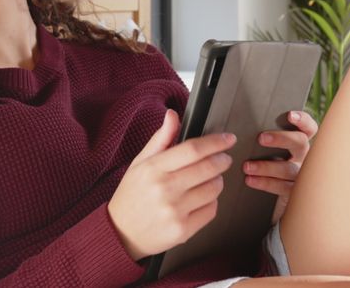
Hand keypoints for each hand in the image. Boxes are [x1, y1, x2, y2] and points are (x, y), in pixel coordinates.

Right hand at [107, 109, 235, 260]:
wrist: (121, 234)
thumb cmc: (132, 195)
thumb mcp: (140, 163)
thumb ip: (160, 138)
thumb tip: (173, 115)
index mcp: (154, 168)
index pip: (193, 149)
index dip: (216, 142)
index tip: (228, 139)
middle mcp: (165, 189)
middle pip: (209, 168)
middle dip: (223, 160)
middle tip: (224, 158)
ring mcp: (175, 211)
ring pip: (214, 189)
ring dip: (218, 181)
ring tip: (209, 179)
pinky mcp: (183, 231)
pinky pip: (211, 210)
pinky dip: (212, 202)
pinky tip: (200, 199)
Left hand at [243, 110, 318, 223]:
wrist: (274, 202)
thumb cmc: (267, 165)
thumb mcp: (270, 152)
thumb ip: (265, 139)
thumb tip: (242, 127)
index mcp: (300, 144)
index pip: (309, 129)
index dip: (303, 120)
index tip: (289, 115)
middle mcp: (304, 158)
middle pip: (300, 143)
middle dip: (282, 138)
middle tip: (261, 138)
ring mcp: (301, 176)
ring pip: (289, 168)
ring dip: (267, 166)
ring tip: (247, 166)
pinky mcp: (294, 193)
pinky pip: (282, 187)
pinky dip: (264, 182)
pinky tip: (249, 180)